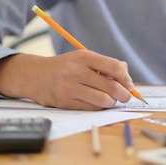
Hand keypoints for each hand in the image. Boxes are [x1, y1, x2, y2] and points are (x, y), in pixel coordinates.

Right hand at [0, 50, 134, 109]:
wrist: (35, 75)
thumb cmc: (66, 66)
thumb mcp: (83, 58)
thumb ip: (106, 64)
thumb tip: (127, 77)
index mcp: (84, 57)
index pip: (114, 67)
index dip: (126, 78)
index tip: (130, 85)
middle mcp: (77, 71)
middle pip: (111, 87)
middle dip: (124, 94)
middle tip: (125, 96)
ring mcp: (69, 88)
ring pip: (103, 101)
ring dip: (111, 102)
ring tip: (110, 99)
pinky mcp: (65, 102)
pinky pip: (91, 108)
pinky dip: (99, 107)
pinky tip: (97, 102)